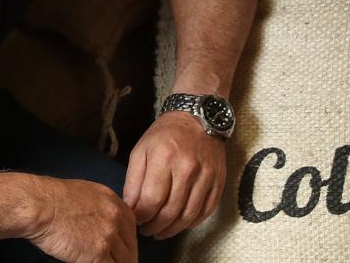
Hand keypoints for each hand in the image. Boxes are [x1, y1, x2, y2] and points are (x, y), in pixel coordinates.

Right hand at [27, 177, 138, 262]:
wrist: (40, 205)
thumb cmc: (52, 199)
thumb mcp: (86, 193)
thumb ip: (100, 208)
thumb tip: (102, 224)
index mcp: (113, 202)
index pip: (131, 229)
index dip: (126, 243)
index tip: (123, 252)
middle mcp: (115, 218)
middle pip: (130, 247)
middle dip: (125, 258)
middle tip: (115, 262)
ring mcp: (109, 236)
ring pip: (124, 261)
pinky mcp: (98, 254)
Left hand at [123, 112, 225, 238]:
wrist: (197, 117)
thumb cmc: (164, 134)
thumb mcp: (141, 150)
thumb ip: (133, 181)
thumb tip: (130, 209)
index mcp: (164, 158)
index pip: (151, 199)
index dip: (141, 216)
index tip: (135, 220)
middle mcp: (187, 168)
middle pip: (170, 211)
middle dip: (155, 226)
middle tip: (146, 231)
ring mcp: (206, 176)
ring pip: (188, 215)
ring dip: (173, 229)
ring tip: (161, 232)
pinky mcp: (218, 181)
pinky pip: (206, 211)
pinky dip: (192, 222)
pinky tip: (180, 223)